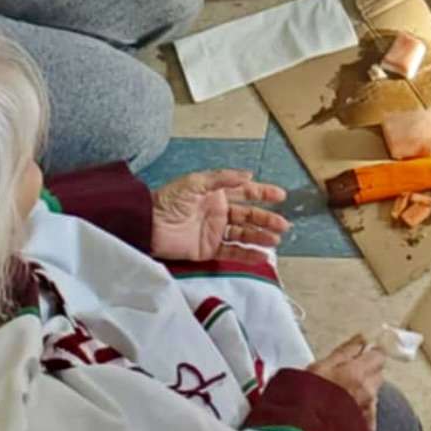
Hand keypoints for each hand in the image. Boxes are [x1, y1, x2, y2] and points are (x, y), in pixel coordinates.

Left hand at [151, 169, 289, 262]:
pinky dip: (247, 254)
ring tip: (275, 240)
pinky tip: (261, 255)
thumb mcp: (194, 183)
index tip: (280, 196)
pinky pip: (232, 251)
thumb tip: (248, 175)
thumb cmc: (167, 201)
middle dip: (266, 219)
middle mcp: (218, 212)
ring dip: (260, 237)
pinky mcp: (208, 249)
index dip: (263, 194)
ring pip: (244, 234)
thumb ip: (222, 178)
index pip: (245, 192)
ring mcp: (214, 232)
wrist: (147, 225)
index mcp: (216, 194)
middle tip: (282, 225)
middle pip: (248, 216)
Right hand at [308, 335, 385, 430]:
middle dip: (366, 373)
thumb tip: (362, 338)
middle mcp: (367, 392)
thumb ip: (345, 351)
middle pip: (378, 375)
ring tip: (339, 400)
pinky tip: (342, 416)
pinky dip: (359, 414)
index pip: (378, 355)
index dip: (370, 354)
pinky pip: (368, 416)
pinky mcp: (365, 430)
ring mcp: (368, 412)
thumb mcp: (319, 367)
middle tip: (345, 376)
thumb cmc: (304, 399)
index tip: (361, 354)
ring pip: (372, 395)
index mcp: (357, 373)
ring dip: (362, 394)